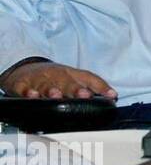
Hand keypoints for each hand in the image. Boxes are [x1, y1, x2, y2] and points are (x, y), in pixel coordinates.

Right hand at [1, 61, 116, 99]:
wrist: (27, 68)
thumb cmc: (57, 77)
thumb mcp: (77, 78)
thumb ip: (96, 86)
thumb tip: (113, 96)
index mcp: (73, 75)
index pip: (90, 79)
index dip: (100, 87)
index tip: (110, 95)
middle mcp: (58, 76)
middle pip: (68, 83)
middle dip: (76, 89)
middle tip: (84, 94)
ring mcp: (40, 80)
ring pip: (46, 86)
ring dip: (52, 90)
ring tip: (57, 95)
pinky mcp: (23, 85)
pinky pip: (24, 89)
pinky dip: (27, 92)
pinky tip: (31, 95)